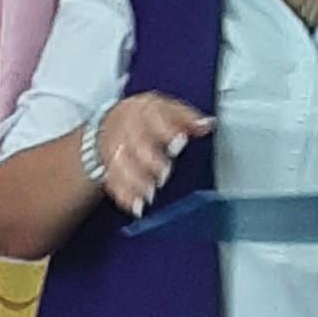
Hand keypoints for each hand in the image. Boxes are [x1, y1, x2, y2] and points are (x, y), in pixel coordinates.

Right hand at [96, 95, 212, 219]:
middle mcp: (126, 128)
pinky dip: (125, 196)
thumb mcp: (167, 110)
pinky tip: (137, 206)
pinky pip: (113, 183)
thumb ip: (186, 118)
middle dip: (149, 160)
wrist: (113, 122)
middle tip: (164, 173)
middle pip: (135, 143)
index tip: (181, 140)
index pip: (153, 117)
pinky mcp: (109, 168)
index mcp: (143, 110)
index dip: (167, 129)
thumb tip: (208, 124)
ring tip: (150, 194)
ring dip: (136, 182)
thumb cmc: (146, 118)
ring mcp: (115, 149)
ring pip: (121, 165)